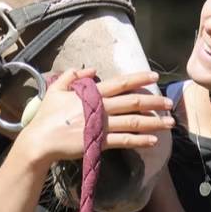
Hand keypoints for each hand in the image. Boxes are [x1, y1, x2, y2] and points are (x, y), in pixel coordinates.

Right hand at [13, 69, 173, 168]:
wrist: (40, 140)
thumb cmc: (47, 116)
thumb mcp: (56, 89)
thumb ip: (73, 75)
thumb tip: (92, 68)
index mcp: (92, 93)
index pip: (120, 83)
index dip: (139, 78)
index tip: (155, 76)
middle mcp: (100, 107)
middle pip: (133, 101)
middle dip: (154, 101)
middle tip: (170, 103)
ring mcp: (101, 125)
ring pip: (133, 121)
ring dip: (153, 121)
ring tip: (169, 122)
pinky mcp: (99, 142)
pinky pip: (124, 141)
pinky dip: (140, 141)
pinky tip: (153, 141)